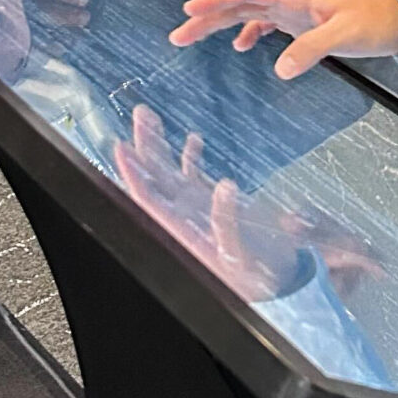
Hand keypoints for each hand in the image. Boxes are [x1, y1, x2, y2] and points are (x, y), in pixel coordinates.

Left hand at [113, 108, 380, 299]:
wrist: (276, 282)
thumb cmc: (255, 275)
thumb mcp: (241, 253)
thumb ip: (230, 221)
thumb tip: (227, 186)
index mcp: (182, 230)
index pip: (149, 198)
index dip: (134, 173)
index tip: (121, 147)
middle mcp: (184, 217)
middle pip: (155, 178)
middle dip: (145, 146)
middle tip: (140, 115)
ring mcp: (197, 208)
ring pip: (170, 172)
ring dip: (159, 145)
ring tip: (149, 116)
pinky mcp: (213, 205)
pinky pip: (195, 176)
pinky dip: (192, 157)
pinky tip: (192, 139)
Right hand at [169, 0, 397, 78]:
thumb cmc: (377, 20)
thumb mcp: (345, 35)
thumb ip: (312, 49)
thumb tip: (280, 68)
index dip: (216, 0)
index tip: (190, 10)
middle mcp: (291, 0)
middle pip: (239, 3)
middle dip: (207, 17)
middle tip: (178, 34)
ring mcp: (295, 11)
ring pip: (249, 14)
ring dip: (222, 25)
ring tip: (195, 39)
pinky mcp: (303, 23)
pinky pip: (267, 24)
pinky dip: (249, 33)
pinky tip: (241, 48)